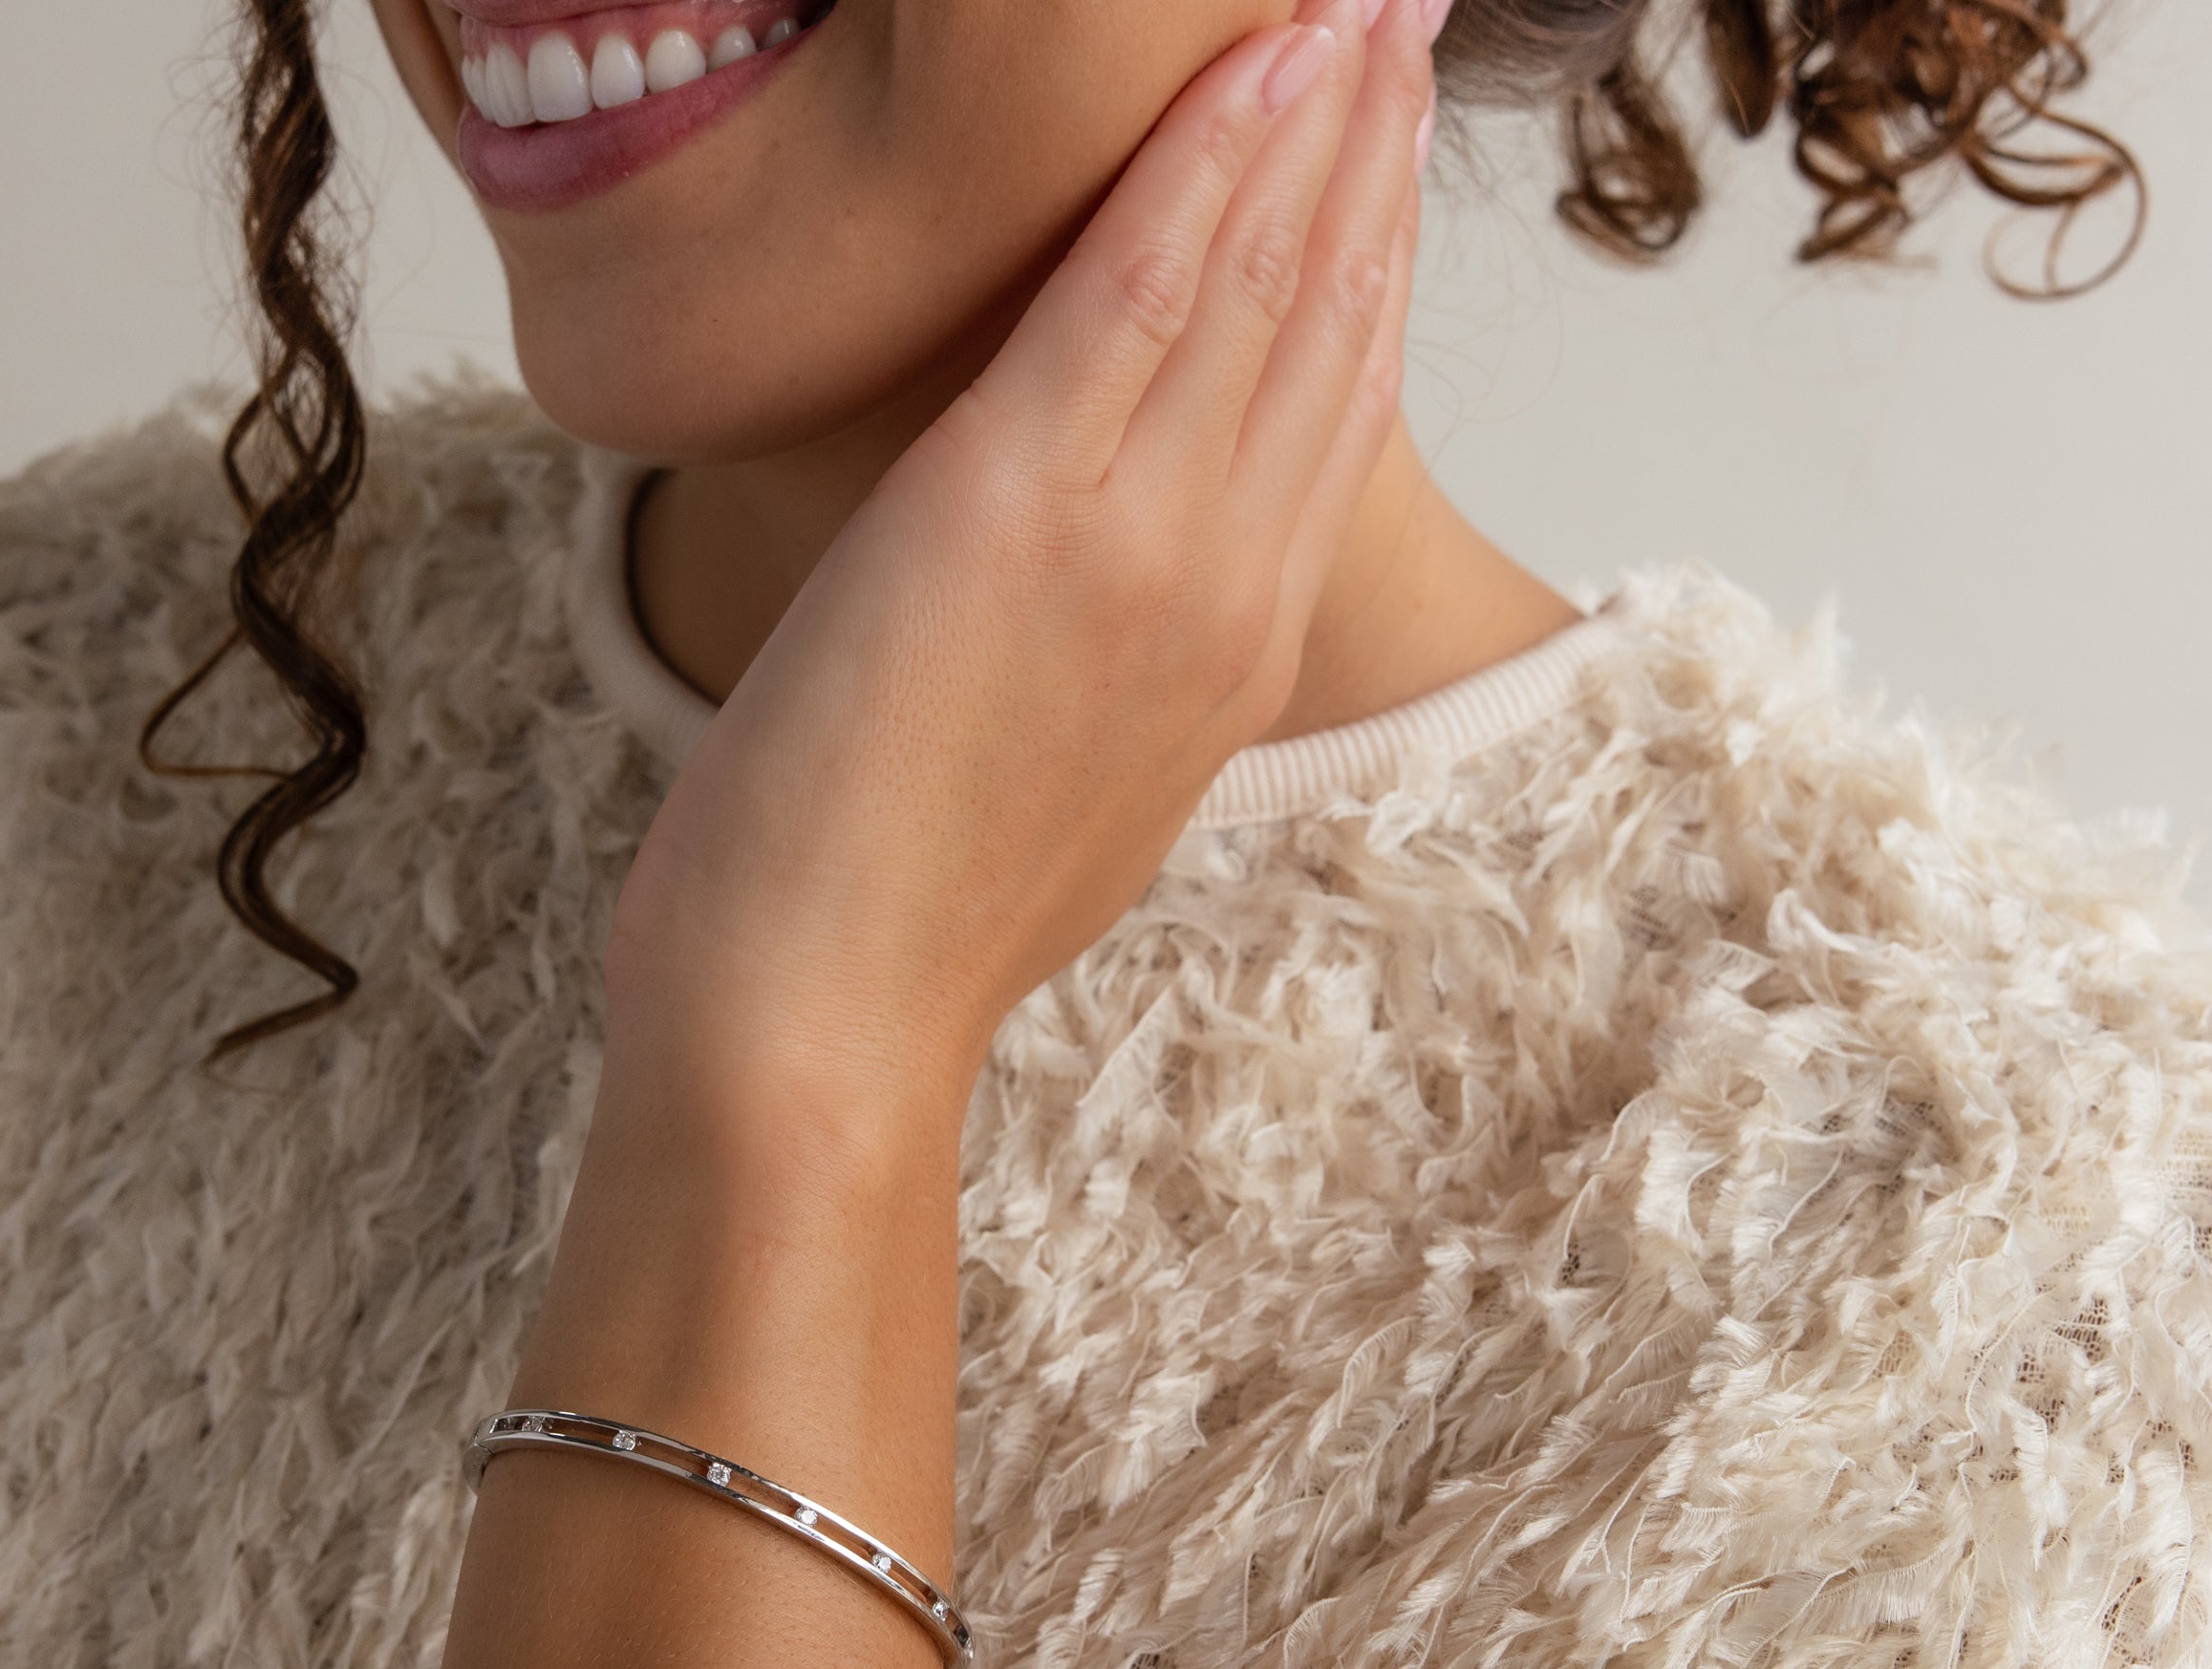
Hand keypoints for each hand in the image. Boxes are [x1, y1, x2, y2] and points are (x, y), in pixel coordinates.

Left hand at [604, 0, 1431, 1144]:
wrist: (812, 1024)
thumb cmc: (885, 927)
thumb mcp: (1048, 792)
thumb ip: (1101, 675)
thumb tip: (1074, 610)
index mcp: (1224, 662)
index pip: (1324, 418)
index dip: (1365, 264)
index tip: (1379, 145)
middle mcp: (1219, 594)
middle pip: (1324, 328)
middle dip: (1366, 154)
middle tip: (1399, 14)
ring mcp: (1135, 550)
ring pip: (1258, 284)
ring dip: (1310, 117)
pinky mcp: (1016, 512)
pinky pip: (1139, 288)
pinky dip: (1201, 160)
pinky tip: (1250, 54)